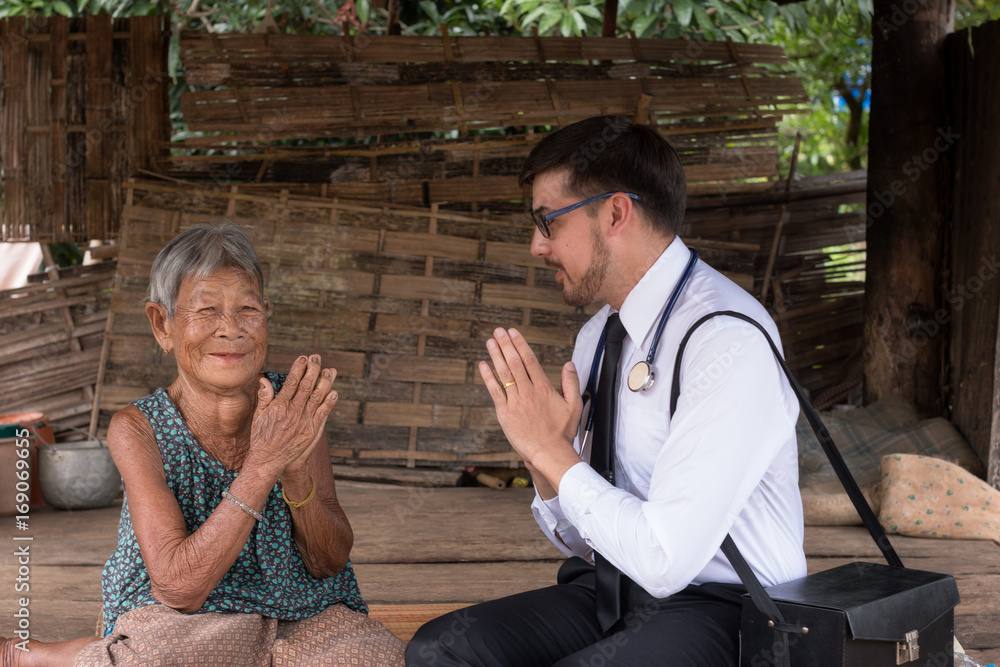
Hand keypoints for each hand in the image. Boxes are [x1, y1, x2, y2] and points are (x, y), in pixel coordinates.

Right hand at [247, 355, 338, 478]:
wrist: (268, 461)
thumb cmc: (261, 437)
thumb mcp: (258, 416)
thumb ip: (264, 397)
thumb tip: (264, 379)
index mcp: (279, 406)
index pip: (291, 382)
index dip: (298, 368)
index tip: (303, 357)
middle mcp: (293, 412)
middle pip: (306, 386)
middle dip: (313, 369)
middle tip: (317, 357)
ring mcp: (304, 421)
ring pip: (317, 397)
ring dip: (325, 383)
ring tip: (330, 370)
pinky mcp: (311, 431)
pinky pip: (323, 414)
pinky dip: (330, 402)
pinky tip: (334, 392)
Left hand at [479, 328, 582, 465]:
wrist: (549, 453)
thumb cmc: (562, 432)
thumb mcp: (574, 405)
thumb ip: (571, 383)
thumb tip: (569, 364)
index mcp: (544, 388)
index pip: (530, 360)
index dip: (520, 344)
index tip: (513, 332)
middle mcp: (528, 392)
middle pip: (515, 362)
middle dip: (506, 344)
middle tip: (498, 331)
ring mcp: (515, 402)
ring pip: (504, 374)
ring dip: (496, 355)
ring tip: (490, 341)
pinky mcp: (505, 413)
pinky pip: (494, 391)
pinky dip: (488, 377)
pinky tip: (483, 365)